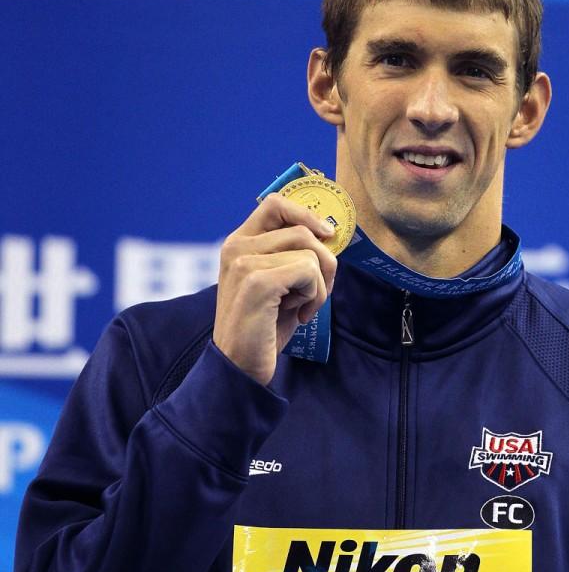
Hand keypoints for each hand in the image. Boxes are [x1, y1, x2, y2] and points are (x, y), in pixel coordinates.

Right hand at [213, 193, 337, 384]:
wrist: (241, 367)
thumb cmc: (264, 329)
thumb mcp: (280, 284)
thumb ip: (294, 255)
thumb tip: (329, 234)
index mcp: (239, 243)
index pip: (275, 204)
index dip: (307, 214)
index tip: (327, 235)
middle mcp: (236, 247)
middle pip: (302, 230)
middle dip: (324, 263)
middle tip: (317, 294)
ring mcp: (244, 262)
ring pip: (310, 252)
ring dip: (320, 284)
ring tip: (302, 308)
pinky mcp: (257, 281)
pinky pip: (309, 271)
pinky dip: (315, 296)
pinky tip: (299, 315)